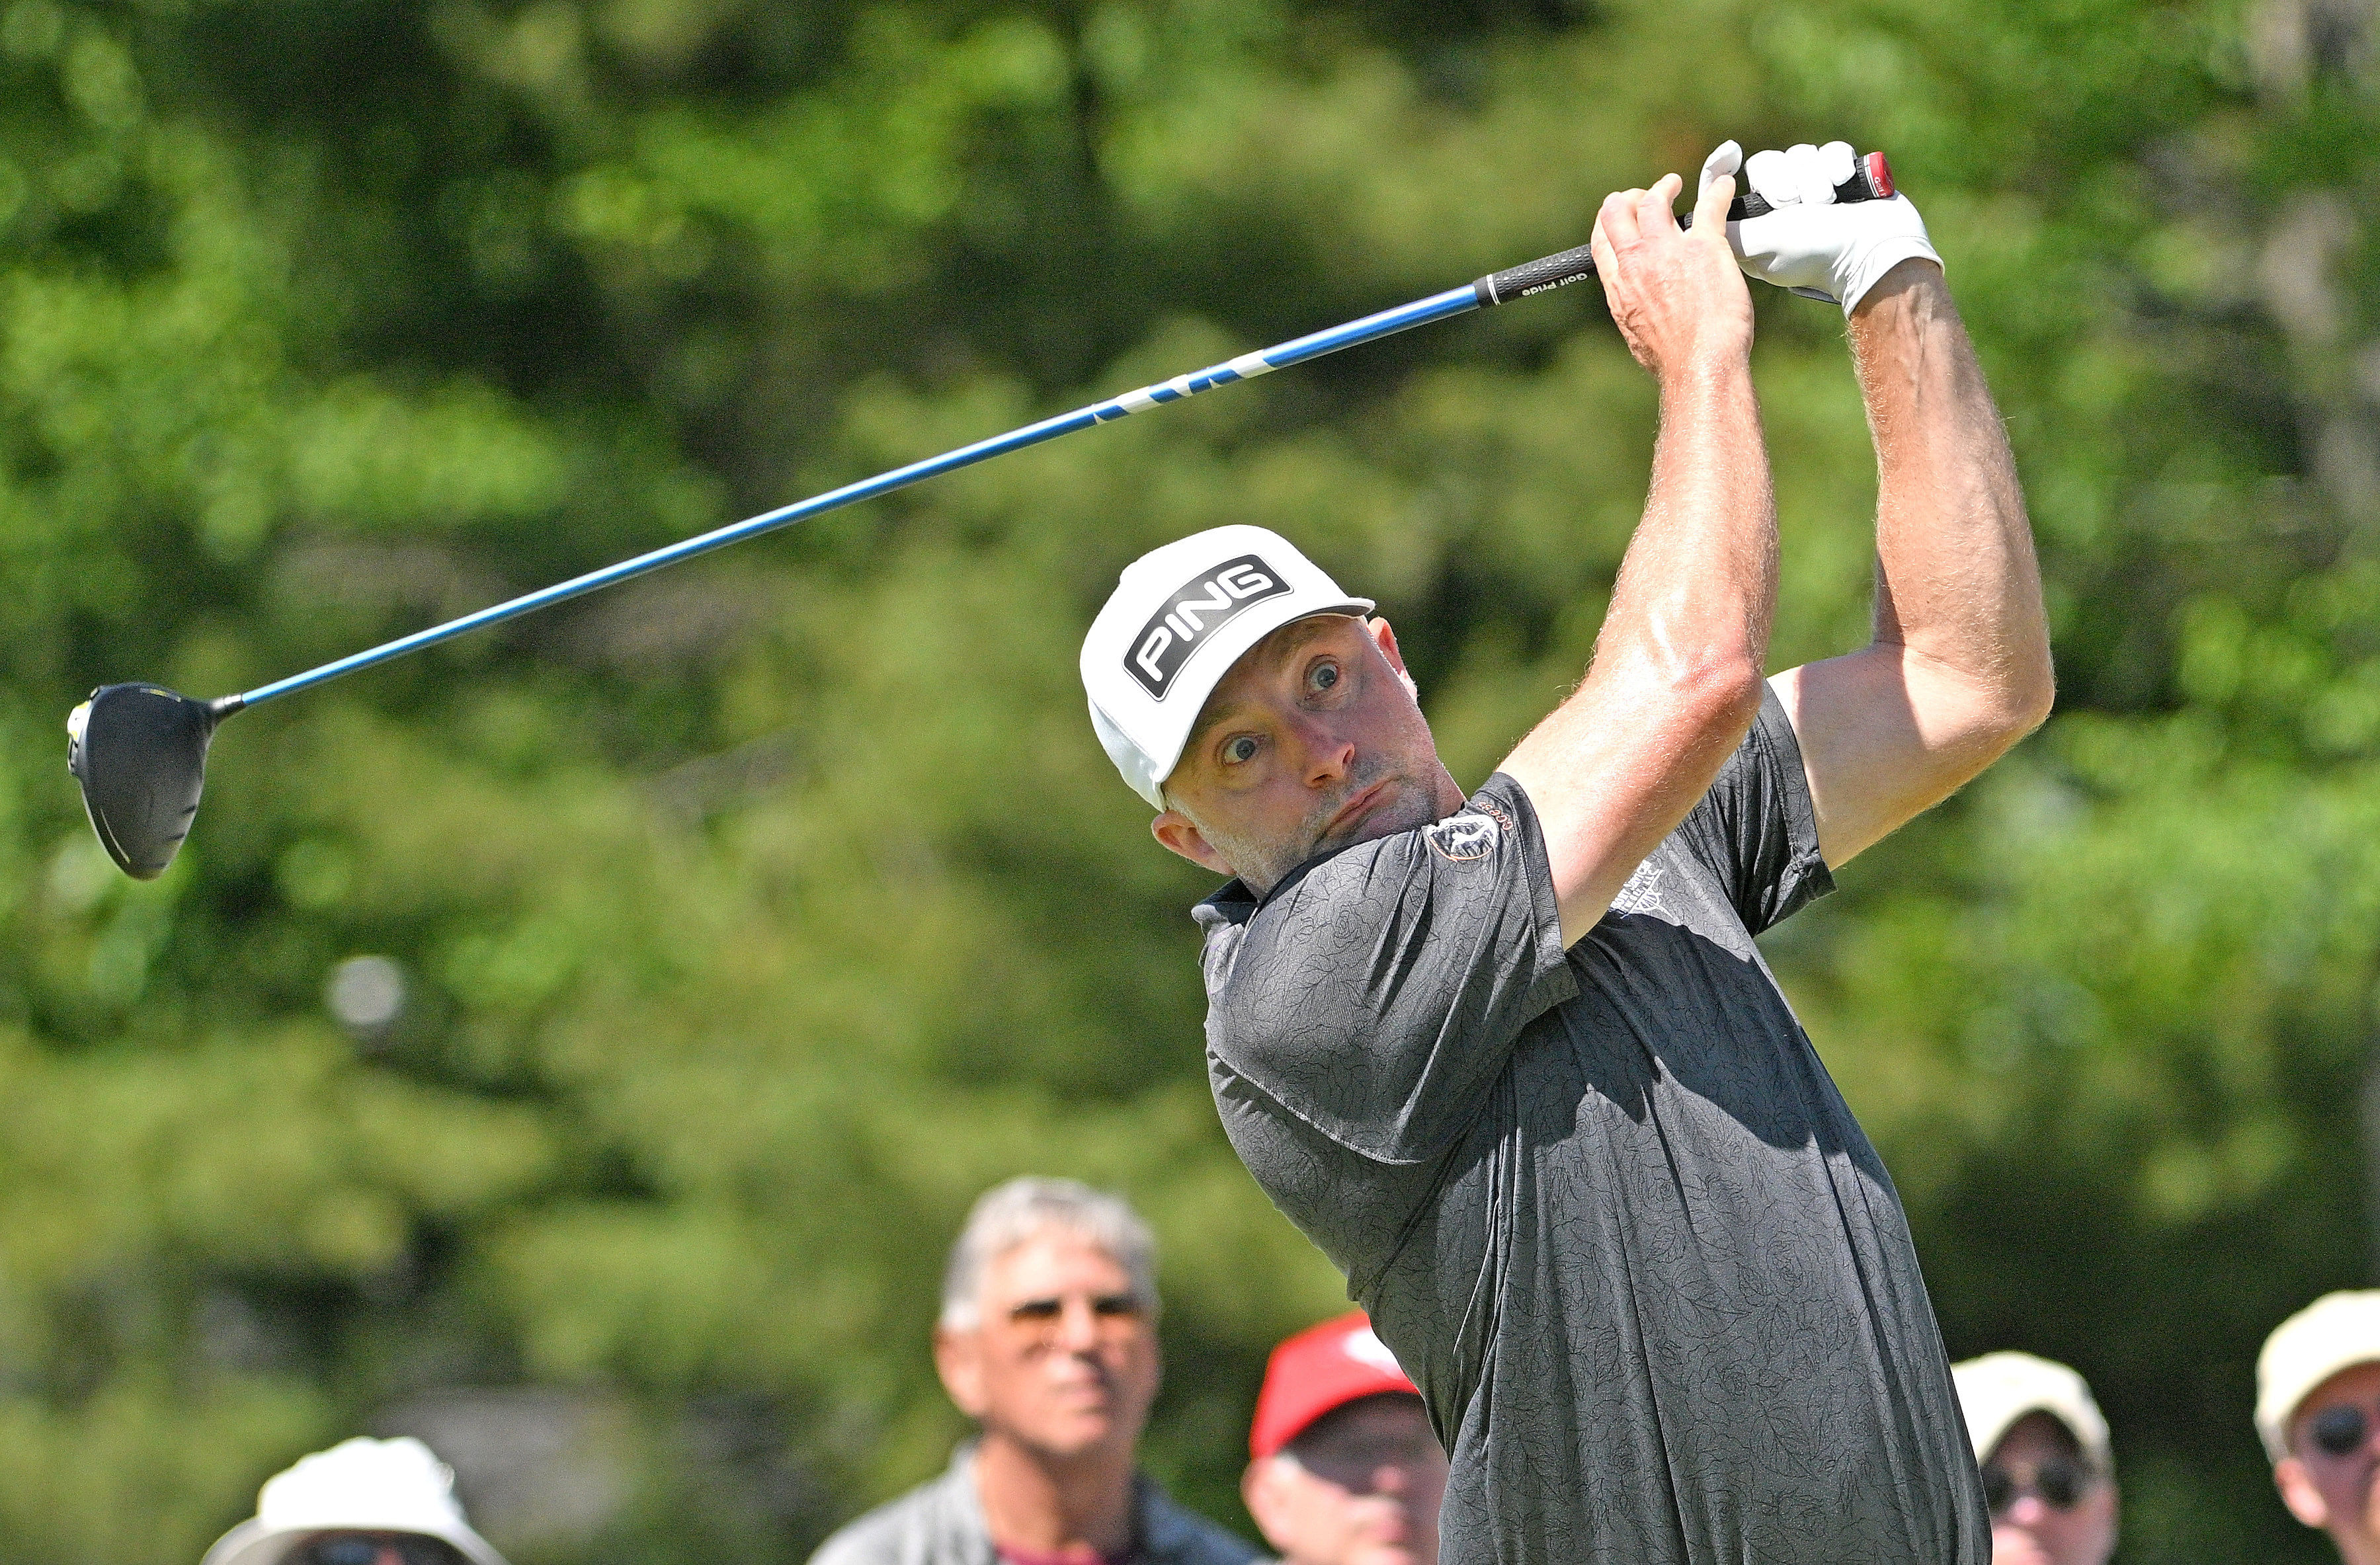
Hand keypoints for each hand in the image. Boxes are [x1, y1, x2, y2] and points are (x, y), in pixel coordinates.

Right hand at [1590, 165, 1752, 378]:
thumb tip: (1640, 303)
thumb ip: (1633, 305)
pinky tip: (1723, 187)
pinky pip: (1710, 205)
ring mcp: (1669, 250)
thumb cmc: (1671, 359)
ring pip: (1656, 200)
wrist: (1698, 364)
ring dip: (1664, 187)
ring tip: (1675, 184)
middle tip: (1645, 196)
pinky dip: (1717, 192)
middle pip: (1619, 211)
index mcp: (1618, 284)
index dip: (1610, 220)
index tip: (1622, 215)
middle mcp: (1637, 261)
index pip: (1602, 239)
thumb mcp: (1635, 331)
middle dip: (1630, 198)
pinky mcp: (1705, 246)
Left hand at [1713, 139, 1941, 312]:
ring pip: (1798, 156)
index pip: (1727, 188)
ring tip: (1825, 204)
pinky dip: (1836, 167)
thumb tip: (1697, 214)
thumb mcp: (1760, 245)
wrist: (1875, 251)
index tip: (1729, 155)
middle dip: (1782, 181)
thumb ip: (1728, 228)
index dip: (1720, 170)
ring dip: (1812, 178)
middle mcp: (1781, 207)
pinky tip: (1842, 187)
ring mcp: (1813, 190)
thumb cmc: (1815, 254)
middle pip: (1765, 165)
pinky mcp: (1841, 177)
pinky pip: (1830, 150)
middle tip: (1792, 204)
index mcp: (1755, 226)